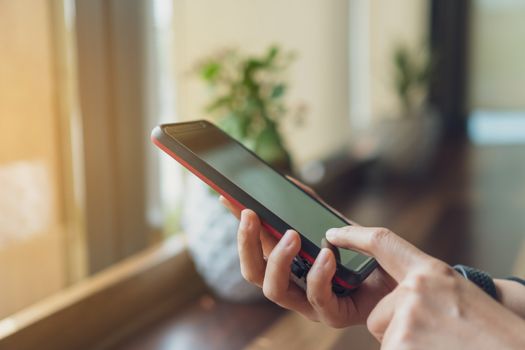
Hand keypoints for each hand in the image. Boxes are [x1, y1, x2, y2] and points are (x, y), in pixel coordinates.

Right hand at [219, 193, 395, 326]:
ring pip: (274, 290)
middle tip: (250, 214)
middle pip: (253, 272)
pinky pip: (317, 299)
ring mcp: (309, 302)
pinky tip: (327, 255)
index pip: (254, 246)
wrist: (397, 272)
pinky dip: (318, 275)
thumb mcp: (332, 221)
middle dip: (246, 243)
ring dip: (278, 260)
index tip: (227, 199)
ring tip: (291, 235)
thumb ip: (310, 204)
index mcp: (288, 263)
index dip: (238, 225)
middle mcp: (293, 284)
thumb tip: (287, 182)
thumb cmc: (362, 251)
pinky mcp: (331, 315)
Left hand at [327, 226, 524, 348]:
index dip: (353, 235)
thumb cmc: (488, 331)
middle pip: (377, 313)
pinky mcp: (400, 344)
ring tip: (441, 346)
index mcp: (431, 271)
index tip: (333, 233)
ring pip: (384, 336)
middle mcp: (415, 288)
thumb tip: (391, 303)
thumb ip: (421, 290)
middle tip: (435, 336)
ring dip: (405, 345)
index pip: (382, 242)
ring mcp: (407, 317)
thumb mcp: (455, 297)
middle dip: (394, 328)